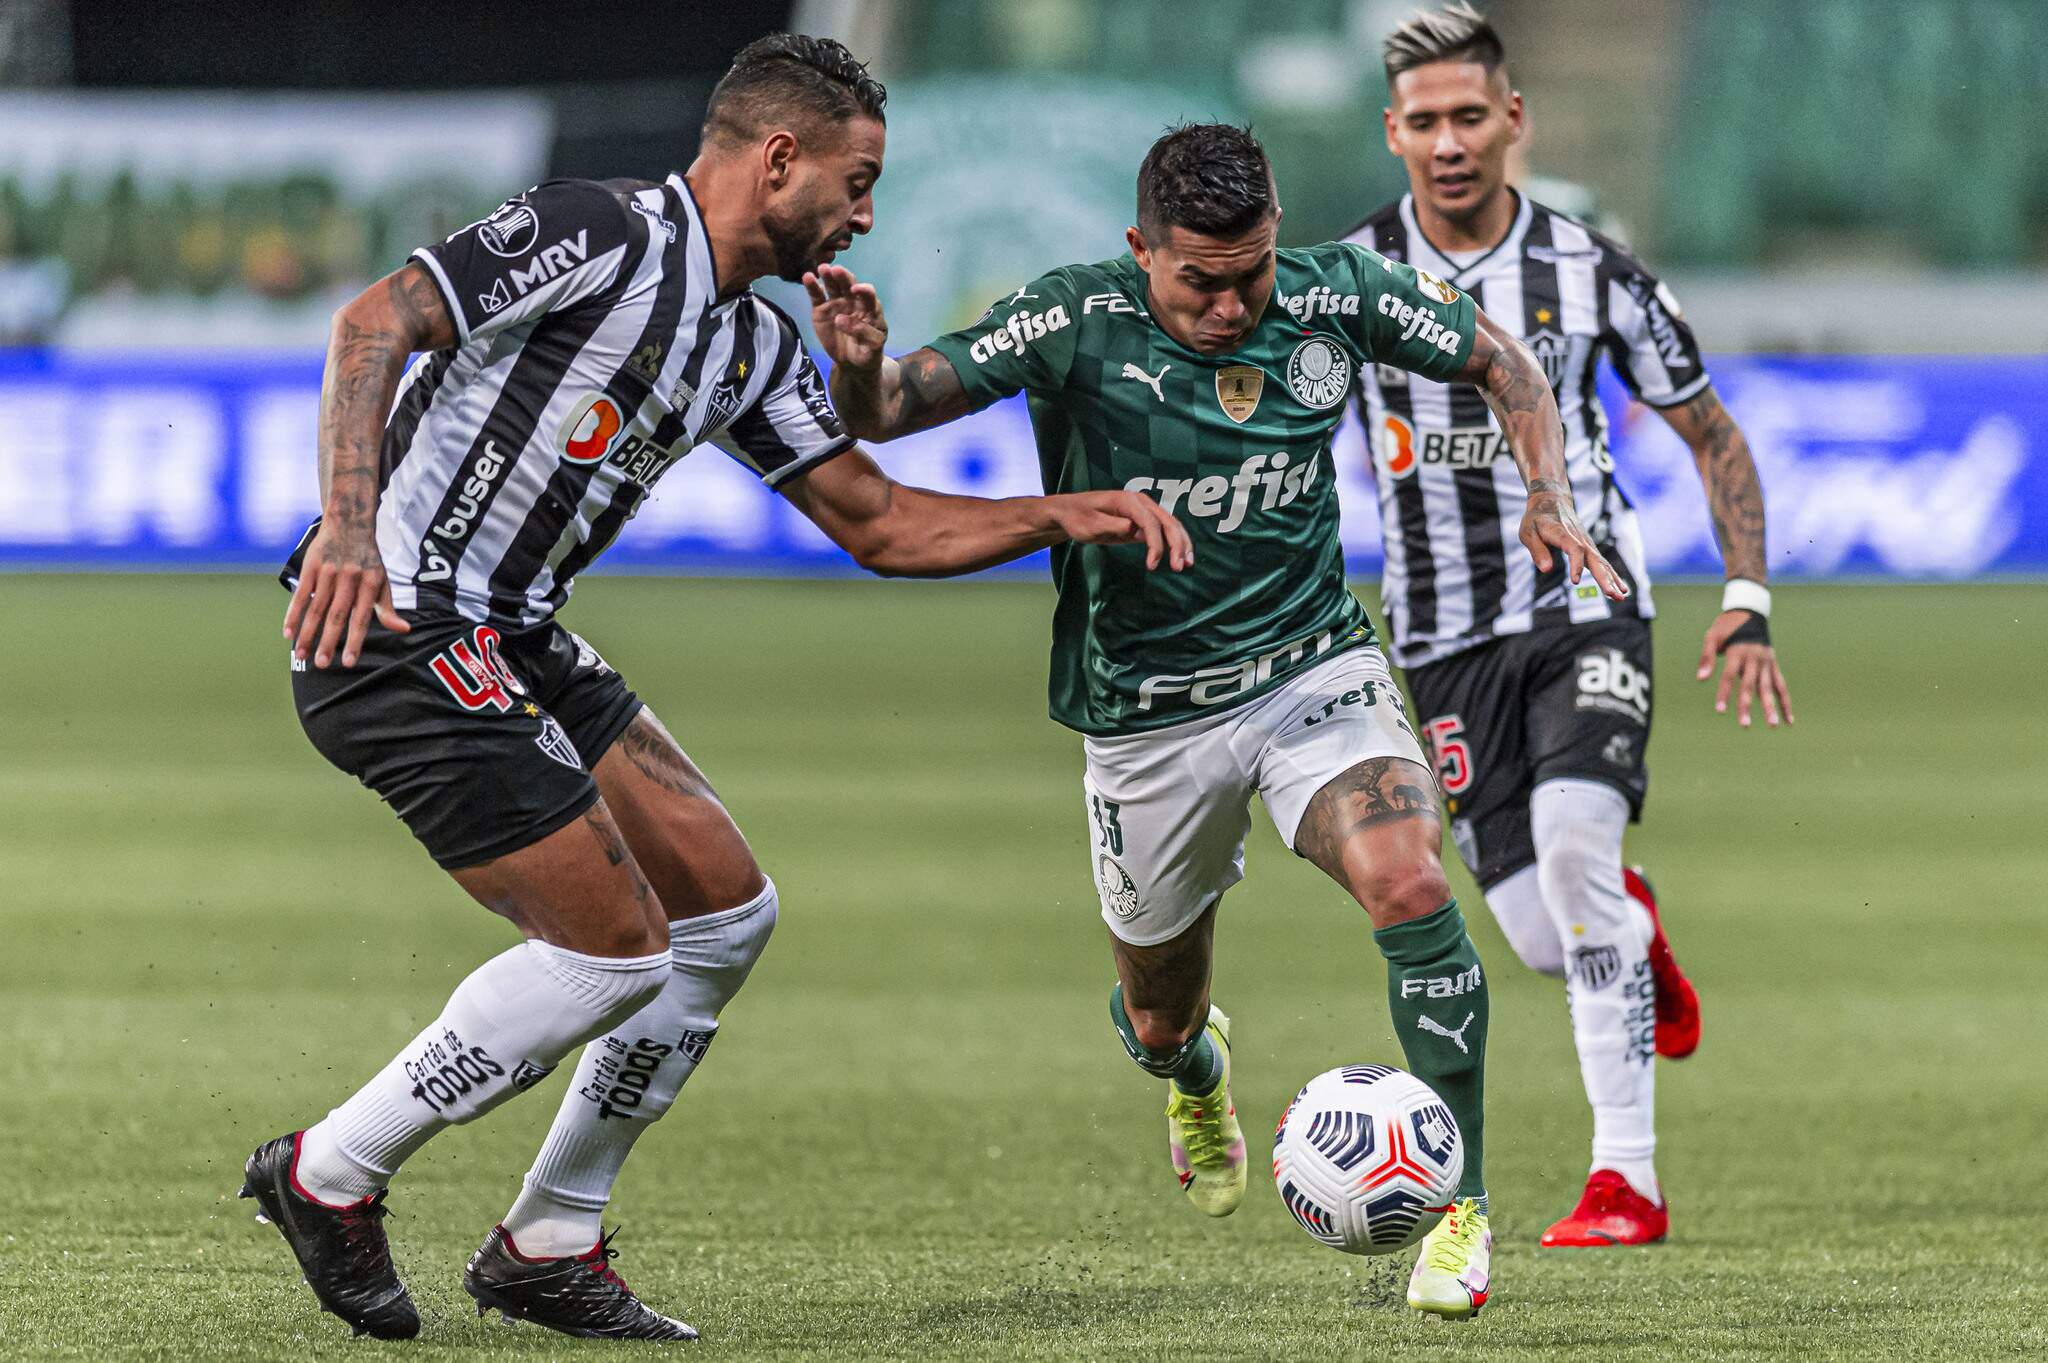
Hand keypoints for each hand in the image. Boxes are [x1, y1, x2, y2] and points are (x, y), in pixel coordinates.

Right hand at [282, 519, 409, 667]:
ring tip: (301, 655)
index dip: (355, 641)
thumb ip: (388, 608)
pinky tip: (288, 633)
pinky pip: (300, 594)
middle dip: (328, 642)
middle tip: (321, 665)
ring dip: (307, 633)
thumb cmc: (368, 559)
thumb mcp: (382, 580)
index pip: (362, 618)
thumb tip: (405, 630)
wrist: (350, 522)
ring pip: (316, 608)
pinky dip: (293, 614)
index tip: (348, 662)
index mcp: (370, 584)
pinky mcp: (311, 566)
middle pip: (336, 616)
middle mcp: (350, 579)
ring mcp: (329, 572)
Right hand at [803, 264, 888, 372]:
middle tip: (836, 270)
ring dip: (828, 276)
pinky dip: (812, 286)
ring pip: (832, 286)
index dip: (863, 290)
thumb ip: (863, 331)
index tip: (856, 290)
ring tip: (822, 268)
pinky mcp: (821, 309)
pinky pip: (817, 295)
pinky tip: (807, 277)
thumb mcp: (873, 345)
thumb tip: (840, 319)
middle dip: (844, 277)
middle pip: (849, 285)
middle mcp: (853, 301)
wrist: (853, 362)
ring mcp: (836, 303)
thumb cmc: (868, 351)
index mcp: (870, 307)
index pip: (868, 295)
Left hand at [1047, 491, 1194, 570]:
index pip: (1150, 522)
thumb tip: (1134, 529)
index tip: (1153, 565)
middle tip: (1179, 567)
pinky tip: (1180, 557)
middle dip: (1176, 544)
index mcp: (1129, 501)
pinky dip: (1174, 543)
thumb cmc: (1079, 518)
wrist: (1072, 512)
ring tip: (1186, 564)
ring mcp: (1145, 511)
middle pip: (1167, 522)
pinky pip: (1164, 531)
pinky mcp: (1144, 522)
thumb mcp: (1091, 525)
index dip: (1155, 544)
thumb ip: (1112, 526)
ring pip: (1171, 526)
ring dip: (1181, 544)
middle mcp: (1141, 502)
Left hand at [1519, 488, 1627, 599]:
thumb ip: (1537, 550)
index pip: (1574, 549)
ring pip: (1602, 563)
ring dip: (1612, 580)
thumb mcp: (1528, 532)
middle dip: (1604, 578)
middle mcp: (1580, 539)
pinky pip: (1602, 563)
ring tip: (1622, 596)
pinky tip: (1622, 589)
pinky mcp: (1589, 548)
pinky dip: (1612, 575)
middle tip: (1613, 595)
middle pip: (1594, 559)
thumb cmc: (1537, 518)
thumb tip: (1546, 570)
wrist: (1552, 500)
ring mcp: (1587, 543)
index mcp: (1563, 534)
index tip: (1575, 581)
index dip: (1576, 564)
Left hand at [1697, 610, 1792, 728]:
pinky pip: (1781, 686)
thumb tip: (1701, 679)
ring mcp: (1767, 663)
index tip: (1720, 710)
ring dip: (1771, 707)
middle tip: (1744, 725)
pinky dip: (1785, 702)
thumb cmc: (1726, 627)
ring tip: (1773, 725)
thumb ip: (1707, 657)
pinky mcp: (1774, 666)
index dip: (1724, 693)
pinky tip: (1788, 720)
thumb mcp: (1712, 637)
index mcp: (1738, 652)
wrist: (1750, 613)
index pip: (1730, 676)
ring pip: (1769, 688)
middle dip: (1747, 705)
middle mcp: (1754, 659)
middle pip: (1750, 685)